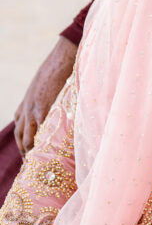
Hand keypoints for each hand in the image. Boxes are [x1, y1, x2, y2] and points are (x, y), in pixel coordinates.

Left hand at [13, 37, 76, 156]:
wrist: (60, 61)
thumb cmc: (57, 71)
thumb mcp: (44, 86)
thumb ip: (45, 98)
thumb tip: (55, 105)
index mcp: (26, 103)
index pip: (19, 127)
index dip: (21, 141)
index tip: (27, 152)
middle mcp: (26, 108)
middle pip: (19, 135)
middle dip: (23, 150)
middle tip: (30, 164)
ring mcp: (33, 110)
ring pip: (26, 138)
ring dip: (29, 151)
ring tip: (36, 163)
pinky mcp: (43, 110)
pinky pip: (40, 132)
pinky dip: (41, 144)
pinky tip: (46, 152)